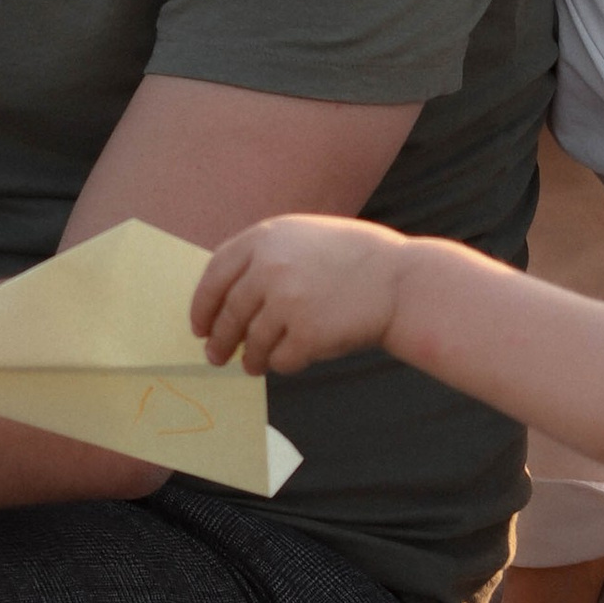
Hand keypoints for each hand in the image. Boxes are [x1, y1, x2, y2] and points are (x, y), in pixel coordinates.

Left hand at [192, 215, 412, 377]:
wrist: (404, 282)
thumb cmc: (359, 260)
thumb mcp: (307, 236)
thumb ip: (268, 255)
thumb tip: (229, 294)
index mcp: (267, 237)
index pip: (216, 273)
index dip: (203, 303)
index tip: (199, 324)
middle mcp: (271, 268)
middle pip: (229, 313)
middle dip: (219, 339)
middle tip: (214, 355)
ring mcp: (287, 302)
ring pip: (252, 341)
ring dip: (249, 358)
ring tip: (251, 365)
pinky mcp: (306, 334)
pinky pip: (280, 359)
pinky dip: (281, 364)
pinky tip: (288, 361)